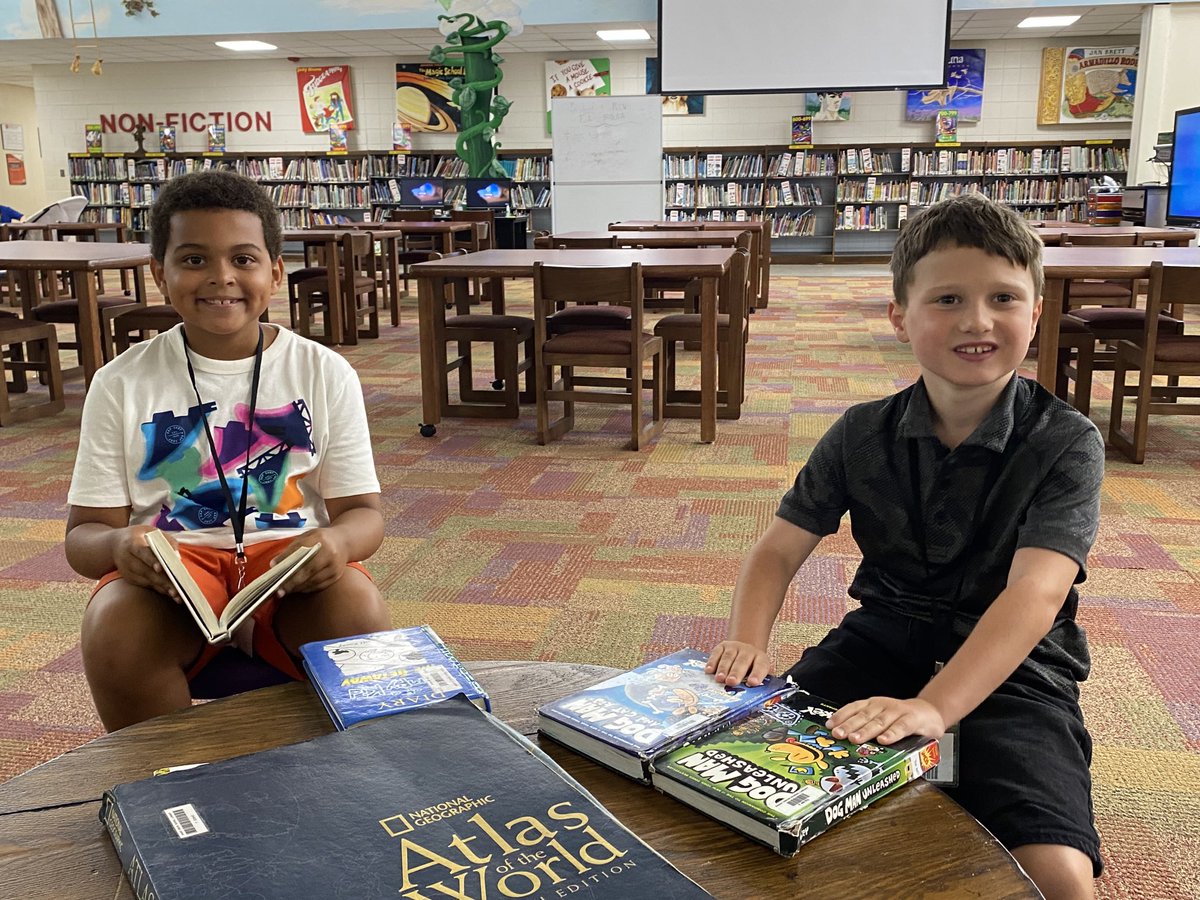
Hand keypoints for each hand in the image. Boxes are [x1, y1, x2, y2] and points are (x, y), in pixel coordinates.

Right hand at [113, 525, 179, 600]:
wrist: (115, 544)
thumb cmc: (143, 536)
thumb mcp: (154, 532)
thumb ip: (167, 542)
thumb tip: (177, 558)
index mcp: (132, 543)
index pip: (142, 553)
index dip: (151, 560)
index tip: (161, 568)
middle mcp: (126, 558)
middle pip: (145, 570)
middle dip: (162, 580)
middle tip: (177, 588)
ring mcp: (126, 571)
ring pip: (145, 581)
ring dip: (162, 588)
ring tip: (177, 595)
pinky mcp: (129, 579)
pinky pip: (145, 585)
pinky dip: (159, 589)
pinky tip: (172, 594)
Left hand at [271, 529, 348, 595]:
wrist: (344, 542)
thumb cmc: (321, 540)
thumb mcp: (307, 537)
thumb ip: (291, 549)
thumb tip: (274, 564)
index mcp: (320, 539)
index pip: (300, 551)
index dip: (286, 560)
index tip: (274, 568)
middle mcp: (329, 553)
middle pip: (307, 570)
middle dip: (291, 581)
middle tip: (278, 588)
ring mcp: (334, 566)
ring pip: (313, 581)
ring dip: (297, 587)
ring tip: (284, 590)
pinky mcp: (336, 576)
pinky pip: (319, 585)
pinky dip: (306, 588)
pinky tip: (297, 589)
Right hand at [705, 641, 773, 686]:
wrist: (744, 650)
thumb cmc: (751, 668)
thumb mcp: (757, 674)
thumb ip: (754, 682)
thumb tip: (751, 697)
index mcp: (761, 659)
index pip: (761, 666)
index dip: (757, 674)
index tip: (752, 683)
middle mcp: (748, 651)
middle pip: (742, 661)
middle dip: (736, 672)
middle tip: (731, 682)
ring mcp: (735, 647)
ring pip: (728, 657)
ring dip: (723, 668)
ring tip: (719, 679)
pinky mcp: (722, 646)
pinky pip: (716, 653)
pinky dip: (712, 662)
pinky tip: (709, 671)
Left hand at [827, 697, 945, 745]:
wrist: (929, 712)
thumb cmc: (901, 718)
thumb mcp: (881, 718)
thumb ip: (867, 727)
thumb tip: (844, 741)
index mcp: (872, 705)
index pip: (853, 708)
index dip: (841, 716)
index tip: (829, 726)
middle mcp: (882, 706)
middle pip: (863, 716)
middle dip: (849, 725)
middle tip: (838, 734)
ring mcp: (897, 712)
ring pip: (879, 722)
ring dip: (865, 730)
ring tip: (855, 739)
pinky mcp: (912, 720)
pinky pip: (901, 727)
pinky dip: (892, 734)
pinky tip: (884, 740)